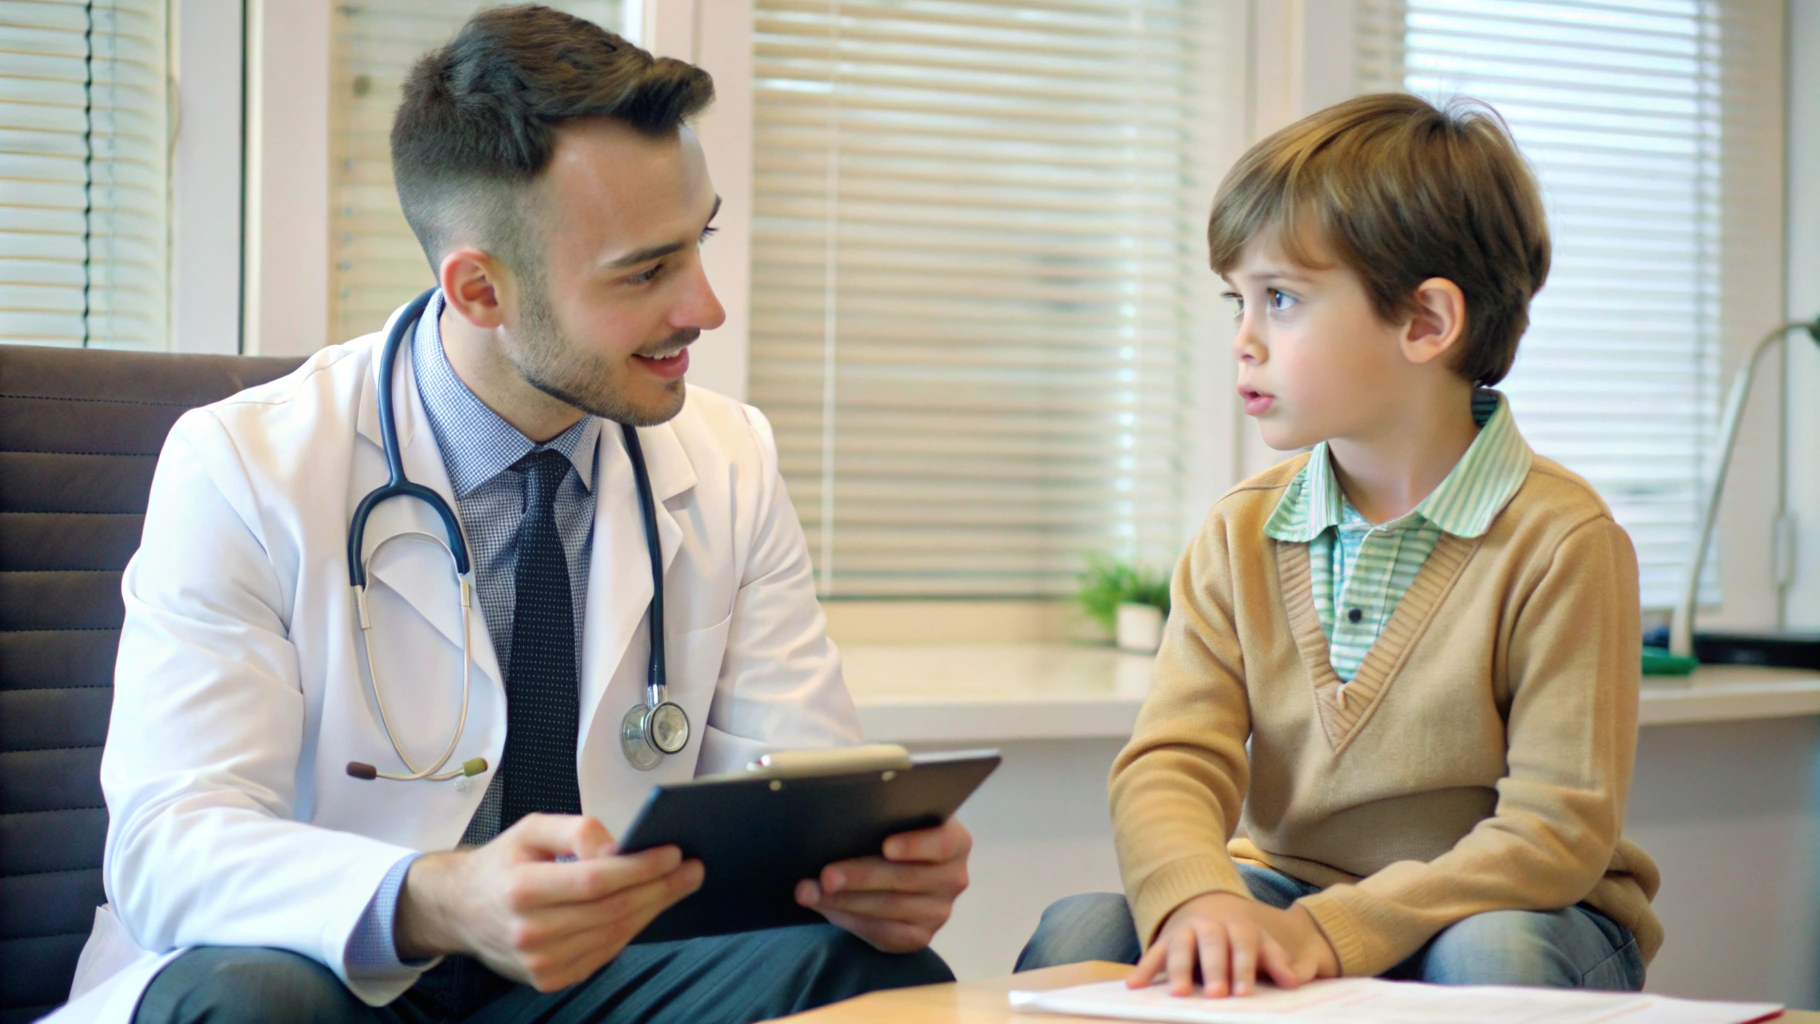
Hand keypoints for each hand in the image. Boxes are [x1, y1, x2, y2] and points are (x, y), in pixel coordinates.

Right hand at [396, 813, 703, 991]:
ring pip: (613, 935)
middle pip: (612, 911)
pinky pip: (603, 954)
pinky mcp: (548, 979)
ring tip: (678, 886)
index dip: (640, 868)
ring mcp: (539, 962)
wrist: (461, 910)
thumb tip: (618, 846)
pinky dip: (630, 931)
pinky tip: (646, 909)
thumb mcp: (530, 829)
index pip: (595, 880)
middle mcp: (529, 931)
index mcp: (521, 888)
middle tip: (691, 870)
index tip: (673, 853)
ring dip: (652, 910)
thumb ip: (576, 829)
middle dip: (660, 888)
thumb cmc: (503, 864)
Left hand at [795, 817, 970, 952]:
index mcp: (955, 841)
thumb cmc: (888, 835)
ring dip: (844, 901)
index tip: (886, 846)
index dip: (916, 845)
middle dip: (860, 877)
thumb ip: (881, 819)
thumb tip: (841, 822)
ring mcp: (939, 912)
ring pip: (888, 908)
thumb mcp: (894, 822)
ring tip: (810, 892)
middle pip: (906, 878)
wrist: (893, 872)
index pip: (943, 842)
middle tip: (826, 875)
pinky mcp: (919, 937)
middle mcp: (953, 878)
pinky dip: (849, 920)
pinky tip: (825, 909)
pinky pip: (883, 933)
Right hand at [1128, 891, 1338, 997]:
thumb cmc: (1238, 934)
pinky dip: (1142, 969)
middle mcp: (1209, 924)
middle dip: (1213, 970)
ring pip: (1180, 948)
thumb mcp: (1259, 941)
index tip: (1243, 994)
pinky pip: (1152, 953)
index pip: (1243, 947)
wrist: (1206, 902)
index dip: (1243, 970)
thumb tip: (1293, 983)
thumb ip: (1276, 961)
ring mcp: (1184, 929)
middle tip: (1215, 995)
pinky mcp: (1164, 939)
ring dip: (1178, 970)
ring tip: (1178, 994)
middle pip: (1211, 946)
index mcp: (1238, 925)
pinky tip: (1134, 986)